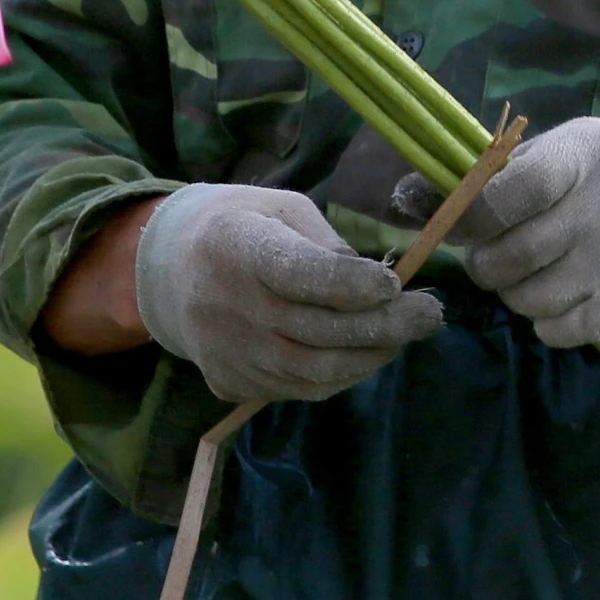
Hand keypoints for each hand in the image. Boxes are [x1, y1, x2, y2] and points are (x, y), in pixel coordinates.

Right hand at [134, 183, 443, 403]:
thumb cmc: (243, 224)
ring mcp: (224, 352)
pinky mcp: (228, 382)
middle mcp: (223, 304)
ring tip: (405, 333)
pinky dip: (341, 376)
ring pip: (312, 372)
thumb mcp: (283, 209)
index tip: (395, 284)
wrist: (170, 268)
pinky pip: (297, 390)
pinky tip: (366, 352)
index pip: (296, 273)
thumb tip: (382, 289)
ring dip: (370, 357)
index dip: (349, 284)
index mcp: (234, 244)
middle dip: (383, 326)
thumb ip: (328, 246)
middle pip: (315, 331)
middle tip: (430, 313)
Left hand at [395, 118, 599, 347]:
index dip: (468, 219)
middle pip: (509, 256)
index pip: (504, 195)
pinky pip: (560, 331)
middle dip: (486, 263)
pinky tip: (563, 297)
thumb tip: (402, 200)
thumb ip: (479, 179)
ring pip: (529, 299)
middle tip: (494, 256)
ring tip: (535, 273)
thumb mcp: (546, 158)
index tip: (460, 227)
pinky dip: (547, 323)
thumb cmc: (590, 179)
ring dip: (516, 294)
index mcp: (581, 153)